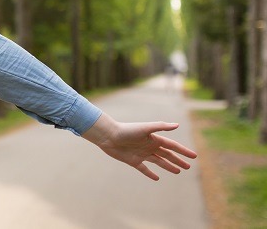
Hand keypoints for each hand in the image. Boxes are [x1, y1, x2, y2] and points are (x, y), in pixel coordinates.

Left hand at [81, 112, 197, 180]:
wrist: (108, 136)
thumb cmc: (126, 130)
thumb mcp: (145, 128)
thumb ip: (160, 126)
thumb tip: (177, 125)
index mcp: (154, 139)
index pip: (172, 146)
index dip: (183, 151)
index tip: (194, 156)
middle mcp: (149, 146)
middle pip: (167, 155)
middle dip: (178, 160)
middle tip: (188, 167)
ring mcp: (142, 154)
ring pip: (159, 162)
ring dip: (168, 166)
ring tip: (178, 171)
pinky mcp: (133, 161)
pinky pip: (144, 169)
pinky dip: (151, 173)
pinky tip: (157, 178)